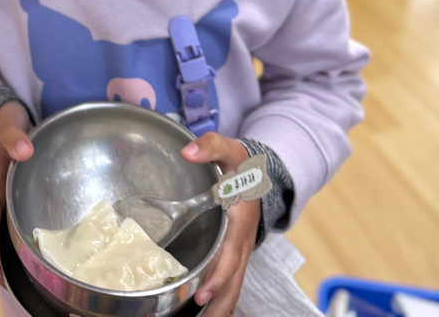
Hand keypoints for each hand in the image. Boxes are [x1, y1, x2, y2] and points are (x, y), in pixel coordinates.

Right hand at [0, 100, 33, 284]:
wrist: (2, 115)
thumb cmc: (3, 122)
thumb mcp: (7, 126)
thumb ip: (14, 137)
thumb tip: (25, 152)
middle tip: (9, 287)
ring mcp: (5, 192)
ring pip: (4, 226)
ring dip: (8, 249)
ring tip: (24, 272)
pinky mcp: (15, 188)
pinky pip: (17, 214)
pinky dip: (21, 230)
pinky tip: (35, 241)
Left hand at [181, 133, 259, 316]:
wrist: (258, 172)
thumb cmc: (241, 164)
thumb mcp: (229, 148)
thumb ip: (210, 145)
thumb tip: (187, 152)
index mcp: (241, 220)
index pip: (230, 254)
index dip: (218, 276)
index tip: (203, 293)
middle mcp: (243, 241)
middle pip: (233, 279)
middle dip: (218, 301)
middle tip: (199, 315)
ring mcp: (240, 250)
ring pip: (234, 285)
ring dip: (220, 306)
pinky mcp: (235, 253)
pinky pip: (230, 279)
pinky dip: (220, 298)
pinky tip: (204, 311)